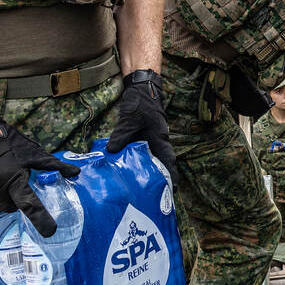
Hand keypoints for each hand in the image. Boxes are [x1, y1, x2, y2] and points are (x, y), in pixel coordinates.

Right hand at [0, 110, 79, 236]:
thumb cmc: (8, 144)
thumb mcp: (33, 153)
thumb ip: (54, 166)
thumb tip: (76, 173)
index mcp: (15, 178)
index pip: (30, 204)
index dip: (41, 219)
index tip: (50, 231)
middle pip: (12, 208)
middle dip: (15, 199)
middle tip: (14, 184)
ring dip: (1, 202)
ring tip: (0, 182)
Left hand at [108, 70, 177, 185]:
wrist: (141, 89)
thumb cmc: (141, 103)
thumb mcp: (130, 120)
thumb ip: (122, 135)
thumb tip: (111, 151)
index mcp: (159, 138)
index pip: (168, 160)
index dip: (171, 174)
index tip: (173, 189)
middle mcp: (156, 141)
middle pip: (159, 163)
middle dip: (158, 178)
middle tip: (153, 195)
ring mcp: (148, 139)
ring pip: (148, 158)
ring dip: (144, 170)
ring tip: (136, 187)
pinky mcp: (140, 136)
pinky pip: (138, 152)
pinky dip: (133, 160)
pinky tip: (123, 168)